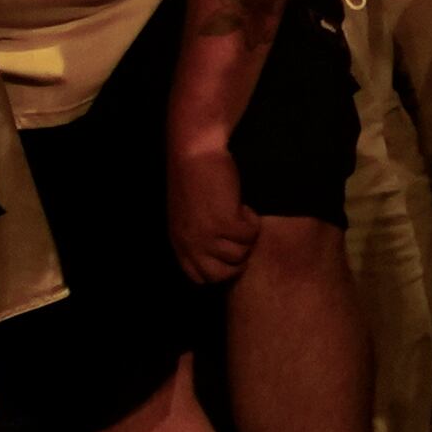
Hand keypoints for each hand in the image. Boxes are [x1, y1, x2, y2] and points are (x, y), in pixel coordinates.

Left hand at [167, 140, 262, 285]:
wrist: (195, 153)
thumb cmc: (194, 179)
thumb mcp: (188, 216)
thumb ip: (197, 239)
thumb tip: (221, 256)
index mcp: (179, 245)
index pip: (201, 278)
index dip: (221, 267)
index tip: (229, 247)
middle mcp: (191, 245)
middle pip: (223, 274)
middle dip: (238, 258)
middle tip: (239, 235)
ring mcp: (207, 236)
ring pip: (241, 254)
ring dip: (247, 235)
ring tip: (239, 213)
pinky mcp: (224, 223)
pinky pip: (250, 234)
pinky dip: (252, 219)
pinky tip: (242, 203)